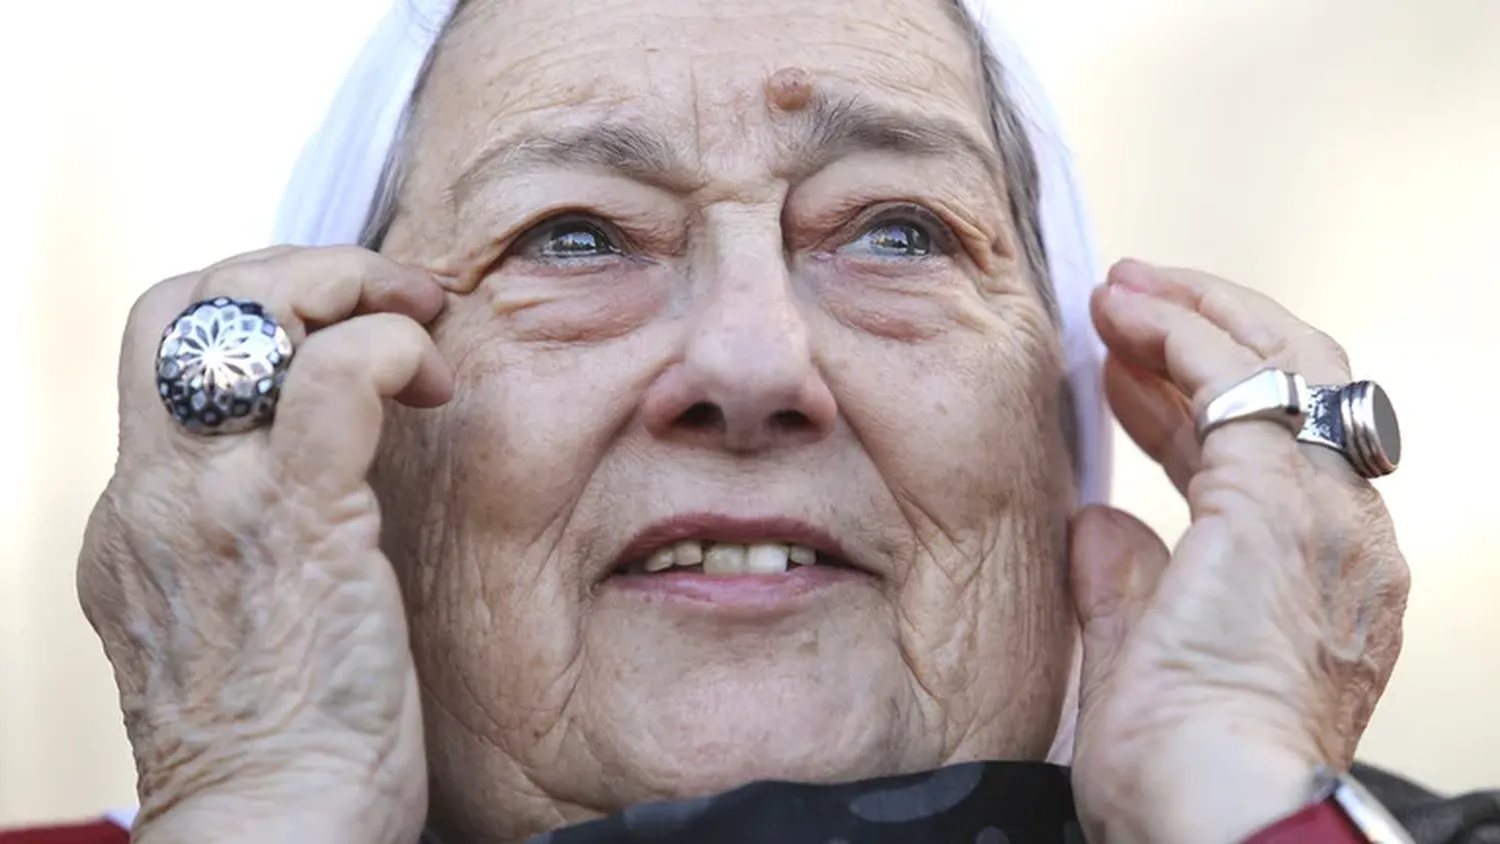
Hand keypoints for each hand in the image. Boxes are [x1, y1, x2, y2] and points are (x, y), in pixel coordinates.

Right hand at [77, 246, 452, 843]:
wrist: (274, 830)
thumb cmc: (284, 745)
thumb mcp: (230, 622)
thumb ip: (245, 535)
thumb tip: (322, 467)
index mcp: (139, 515)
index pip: (166, 349)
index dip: (255, 306)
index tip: (344, 325)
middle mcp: (157, 493)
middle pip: (183, 300)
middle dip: (292, 267)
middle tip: (389, 297)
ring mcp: (217, 499)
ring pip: (248, 304)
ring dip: (350, 282)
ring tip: (421, 321)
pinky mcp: (298, 518)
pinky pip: (337, 372)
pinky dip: (389, 341)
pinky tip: (432, 382)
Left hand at [1068, 261, 1409, 843]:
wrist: (1211, 812)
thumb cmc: (1177, 770)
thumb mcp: (1144, 658)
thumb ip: (1127, 585)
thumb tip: (1099, 525)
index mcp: (1315, 579)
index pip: (1265, 455)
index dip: (1190, 407)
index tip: (1125, 379)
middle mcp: (1344, 534)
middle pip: (1298, 389)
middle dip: (1208, 334)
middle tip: (1130, 301)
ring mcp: (1323, 511)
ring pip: (1284, 362)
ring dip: (1194, 314)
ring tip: (1121, 286)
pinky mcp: (1277, 494)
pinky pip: (1235, 376)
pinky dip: (1180, 331)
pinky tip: (1124, 311)